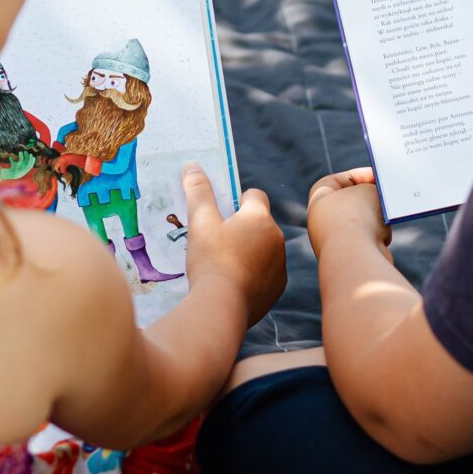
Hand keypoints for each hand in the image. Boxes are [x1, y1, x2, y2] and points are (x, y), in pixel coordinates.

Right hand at [181, 164, 285, 322]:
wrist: (221, 307)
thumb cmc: (210, 260)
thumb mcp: (200, 222)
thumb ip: (198, 192)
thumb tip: (192, 166)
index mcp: (260, 218)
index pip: (255, 195)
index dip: (237, 201)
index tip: (221, 213)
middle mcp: (277, 238)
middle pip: (260, 223)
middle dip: (242, 228)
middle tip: (217, 240)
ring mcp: (280, 265)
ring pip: (264, 249)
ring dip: (249, 251)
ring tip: (223, 264)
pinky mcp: (278, 288)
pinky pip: (266, 273)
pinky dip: (253, 274)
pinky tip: (232, 283)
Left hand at [306, 168, 388, 256]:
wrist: (356, 258)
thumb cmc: (358, 218)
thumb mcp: (369, 190)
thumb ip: (373, 189)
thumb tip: (378, 201)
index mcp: (317, 201)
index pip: (336, 180)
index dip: (359, 175)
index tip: (378, 177)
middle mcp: (320, 222)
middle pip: (351, 203)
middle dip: (370, 199)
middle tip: (385, 196)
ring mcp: (333, 242)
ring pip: (362, 224)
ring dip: (377, 219)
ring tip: (384, 219)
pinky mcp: (348, 258)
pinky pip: (368, 242)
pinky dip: (377, 238)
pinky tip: (381, 239)